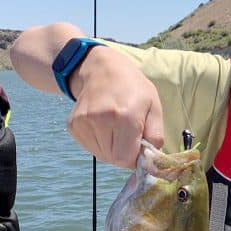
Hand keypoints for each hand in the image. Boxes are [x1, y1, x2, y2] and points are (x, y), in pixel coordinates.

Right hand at [67, 44, 163, 167]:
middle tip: (128, 135)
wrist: (100, 69)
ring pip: (101, 155)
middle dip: (124, 153)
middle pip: (113, 158)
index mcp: (125, 116)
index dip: (134, 159)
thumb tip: (151, 160)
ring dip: (112, 148)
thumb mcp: (154, 107)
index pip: (125, 159)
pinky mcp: (74, 125)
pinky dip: (100, 143)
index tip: (139, 148)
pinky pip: (90, 148)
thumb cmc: (133, 88)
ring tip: (116, 128)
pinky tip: (104, 126)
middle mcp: (101, 119)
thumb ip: (156, 135)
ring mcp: (84, 122)